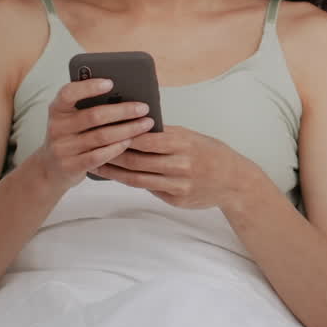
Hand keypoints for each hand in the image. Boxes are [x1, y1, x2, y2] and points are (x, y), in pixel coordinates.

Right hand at [39, 78, 154, 189]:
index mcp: (57, 109)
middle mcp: (57, 127)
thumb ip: (89, 106)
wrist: (50, 168)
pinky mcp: (71, 166)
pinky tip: (130, 141)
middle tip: (144, 107)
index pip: (68, 93)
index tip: (111, 83)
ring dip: (127, 129)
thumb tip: (125, 95)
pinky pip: (99, 156)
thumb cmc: (70, 136)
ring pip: (101, 136)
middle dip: (123, 111)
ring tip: (145, 124)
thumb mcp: (72, 118)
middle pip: (94, 116)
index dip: (89, 87)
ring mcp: (62, 148)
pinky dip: (117, 147)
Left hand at [95, 125, 253, 209]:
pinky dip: (132, 181)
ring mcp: (178, 184)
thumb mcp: (192, 137)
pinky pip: (149, 189)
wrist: (234, 181)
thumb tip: (135, 127)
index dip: (122, 136)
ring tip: (98, 165)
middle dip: (111, 155)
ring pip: (137, 178)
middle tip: (91, 149)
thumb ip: (166, 134)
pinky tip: (120, 176)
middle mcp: (180, 165)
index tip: (104, 130)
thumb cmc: (211, 153)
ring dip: (115, 172)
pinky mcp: (176, 199)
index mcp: (183, 144)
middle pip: (136, 161)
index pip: (144, 140)